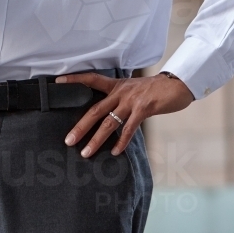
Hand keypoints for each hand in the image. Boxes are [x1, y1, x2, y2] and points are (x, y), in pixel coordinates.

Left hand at [56, 72, 193, 157]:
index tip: (58, 82)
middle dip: (81, 126)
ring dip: (96, 139)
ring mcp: (131, 101)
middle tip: (68, 141)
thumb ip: (119, 98)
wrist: (175, 85)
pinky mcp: (144, 109)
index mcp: (116, 85)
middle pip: (95, 109)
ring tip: (86, 152)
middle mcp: (120, 92)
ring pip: (109, 122)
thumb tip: (107, 111)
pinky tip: (114, 152)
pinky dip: (121, 141)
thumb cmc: (153, 89)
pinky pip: (129, 128)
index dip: (75, 79)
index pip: (91, 79)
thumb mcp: (132, 89)